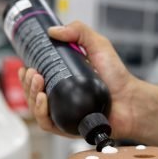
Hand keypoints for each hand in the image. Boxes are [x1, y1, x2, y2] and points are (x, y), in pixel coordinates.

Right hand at [19, 21, 139, 139]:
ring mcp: (65, 114)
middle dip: (28, 84)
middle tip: (32, 73)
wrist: (130, 100)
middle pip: (34, 95)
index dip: (28, 76)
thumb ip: (80, 32)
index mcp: (64, 83)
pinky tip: (43, 99)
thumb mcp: (99, 46)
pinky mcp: (69, 128)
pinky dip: (41, 112)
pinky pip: (47, 124)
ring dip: (31, 95)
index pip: (38, 81)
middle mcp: (63, 99)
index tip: (27, 66)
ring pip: (37, 109)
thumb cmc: (118, 77)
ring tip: (38, 82)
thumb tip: (52, 31)